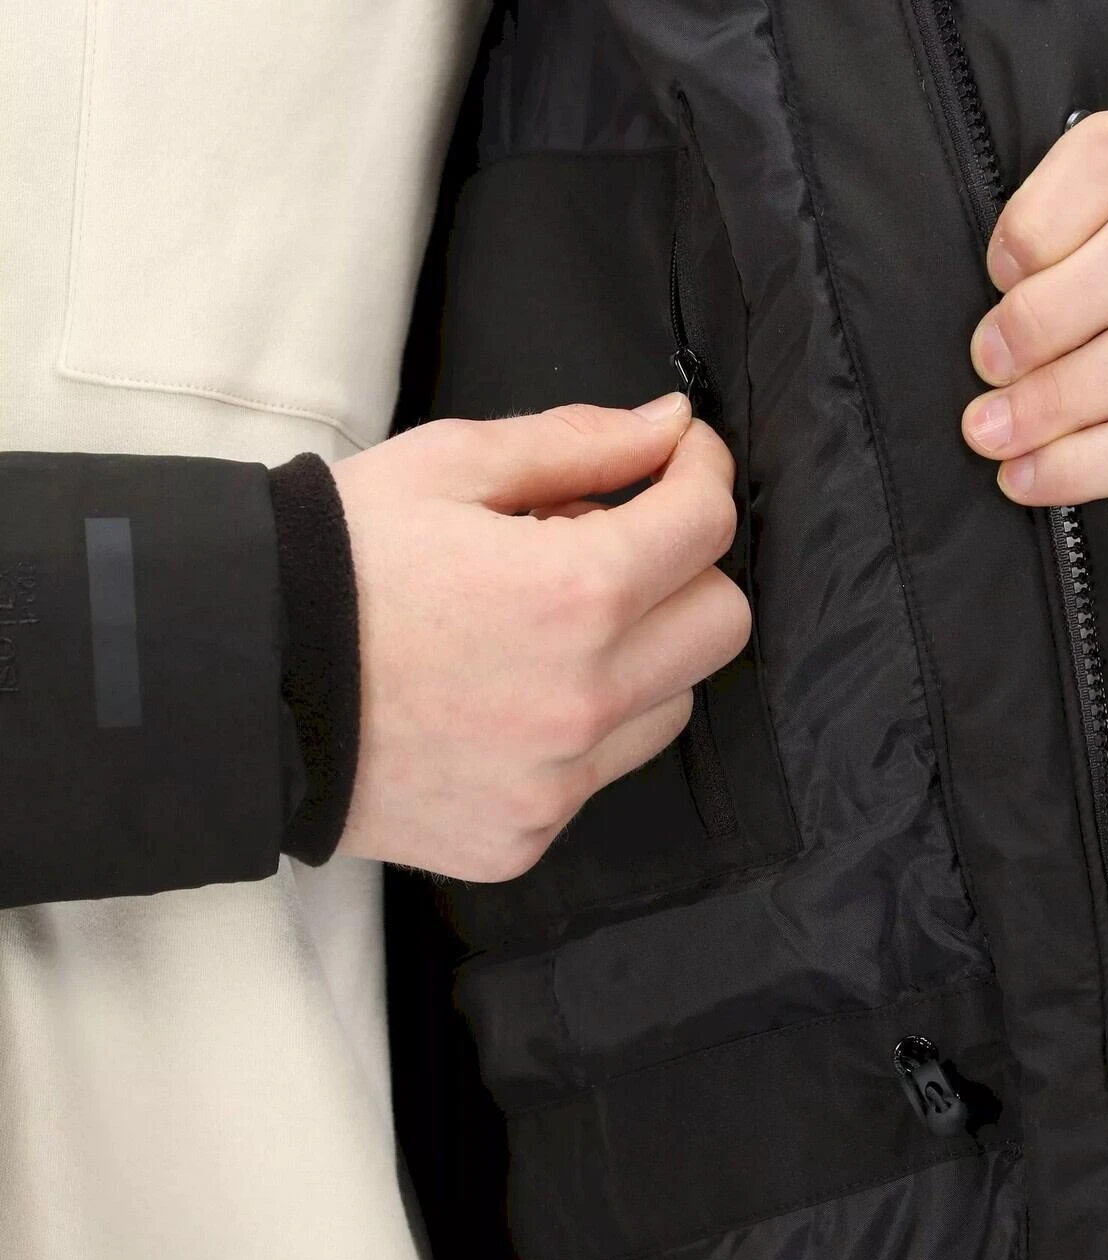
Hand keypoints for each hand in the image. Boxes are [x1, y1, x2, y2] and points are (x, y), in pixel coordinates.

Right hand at [330, 394, 748, 881]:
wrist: (235, 684)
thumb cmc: (334, 563)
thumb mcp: (448, 465)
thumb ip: (578, 443)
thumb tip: (670, 425)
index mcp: (572, 593)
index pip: (706, 523)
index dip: (702, 471)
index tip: (678, 460)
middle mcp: (582, 699)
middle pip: (721, 622)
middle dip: (686, 566)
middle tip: (617, 541)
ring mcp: (556, 780)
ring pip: (674, 701)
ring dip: (643, 650)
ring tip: (552, 623)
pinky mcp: (526, 834)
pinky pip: (603, 770)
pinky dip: (584, 724)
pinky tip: (511, 693)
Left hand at [962, 112, 1107, 576]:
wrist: (1059, 553)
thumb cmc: (1010, 416)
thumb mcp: (986, 332)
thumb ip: (987, 275)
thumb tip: (905, 229)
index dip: (1045, 208)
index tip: (990, 273)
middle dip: (1048, 310)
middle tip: (983, 363)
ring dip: (1056, 395)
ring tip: (988, 434)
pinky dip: (1080, 465)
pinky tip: (1024, 481)